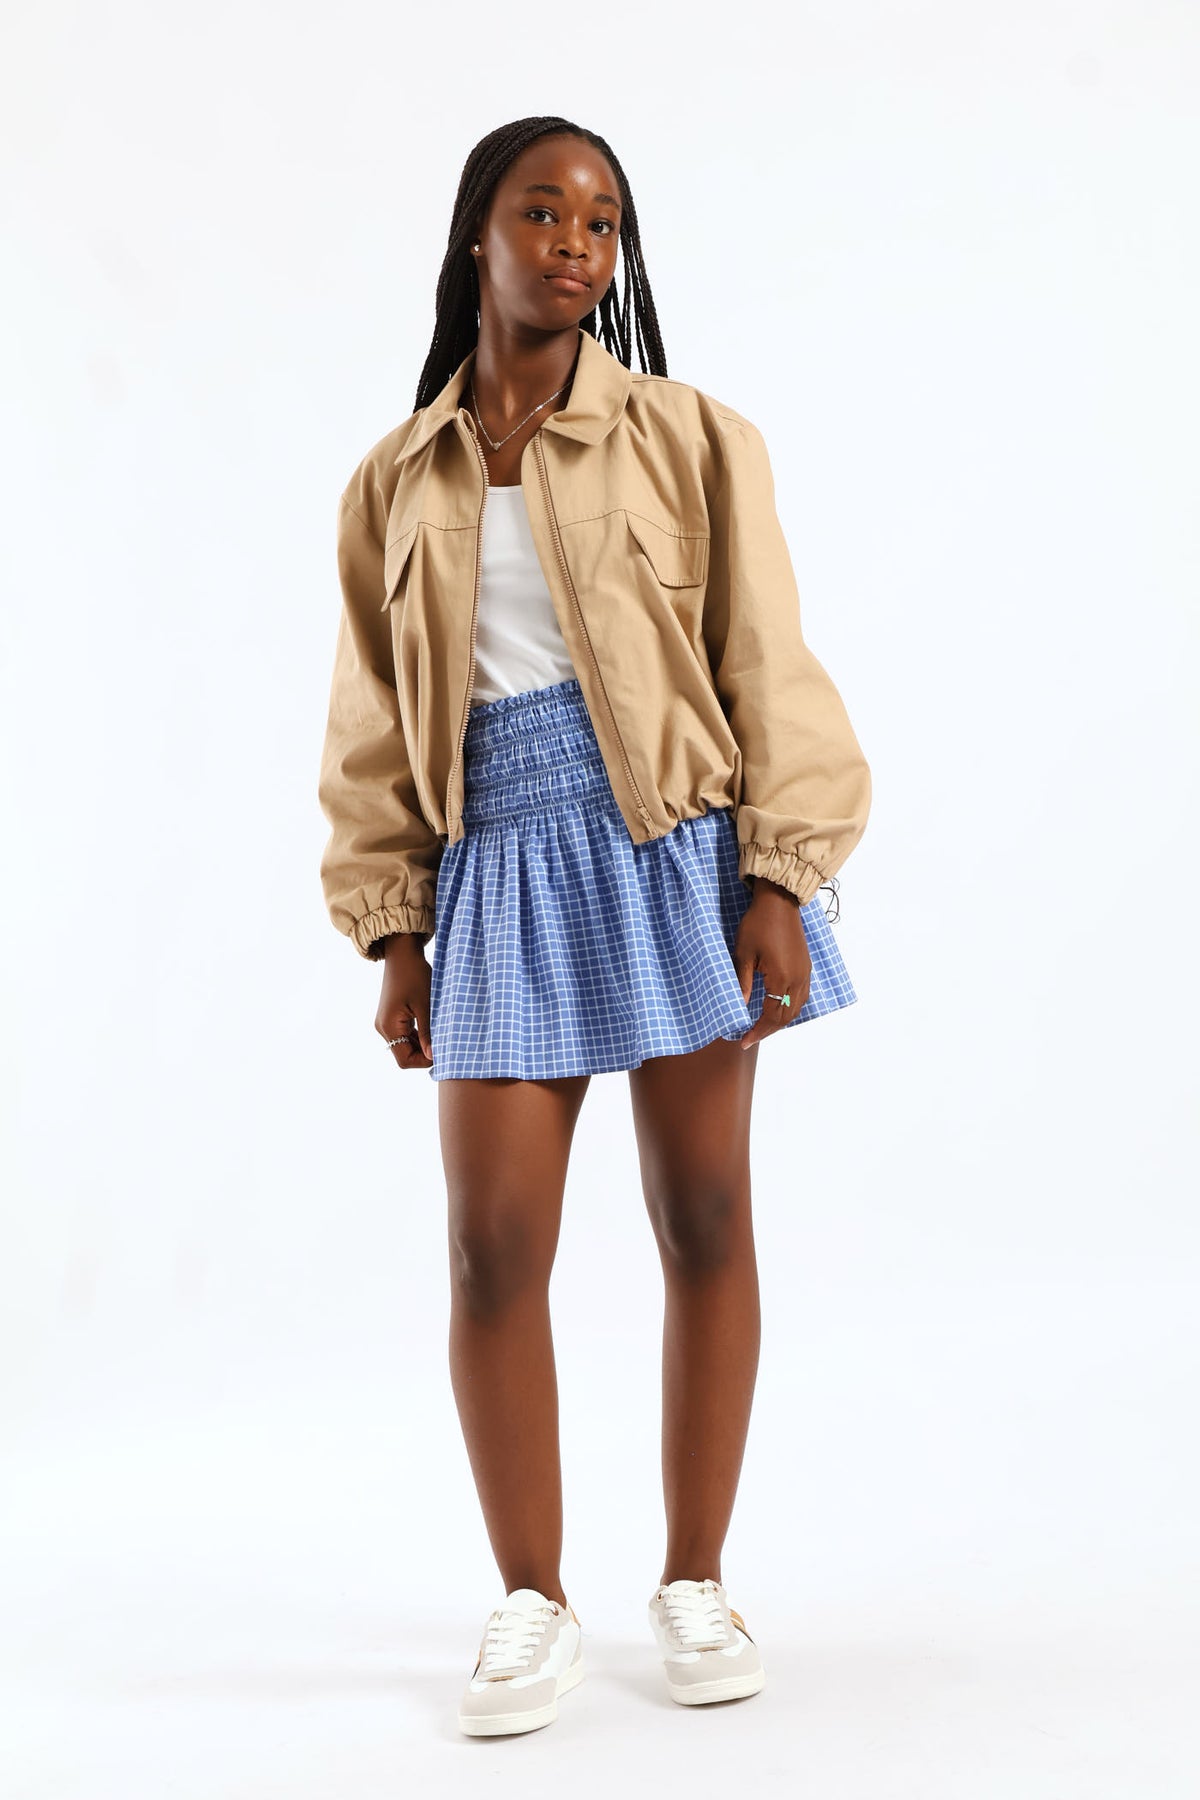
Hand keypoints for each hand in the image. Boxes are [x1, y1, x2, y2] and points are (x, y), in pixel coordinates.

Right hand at [375, 935, 433, 1069]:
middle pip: (403, 1054)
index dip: (424, 1061)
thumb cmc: (414, 975)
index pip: (405, 1059)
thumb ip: (428, 1033)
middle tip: (444, 1043)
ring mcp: (385, 1022)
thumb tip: (433, 1056)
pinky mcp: (390, 1016)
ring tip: (439, 1032)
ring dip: (421, 1044)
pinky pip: (403, 1034)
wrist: (402, 953)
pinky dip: (416, 1035)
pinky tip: (430, 1026)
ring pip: (404, 1045)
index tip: (442, 1052)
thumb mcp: (425, 1005)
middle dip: (423, 1053)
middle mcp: (383, 1027)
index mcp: (389, 1026)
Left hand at [733, 880, 810, 1048]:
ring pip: (796, 1008)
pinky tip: (777, 1009)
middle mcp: (798, 979)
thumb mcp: (744, 955)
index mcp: (782, 978)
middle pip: (786, 1016)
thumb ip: (743, 983)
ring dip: (780, 1021)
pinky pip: (801, 997)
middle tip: (750, 1038)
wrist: (779, 901)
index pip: (771, 1015)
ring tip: (762, 1027)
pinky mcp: (806, 966)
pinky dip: (789, 1009)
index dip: (758, 1031)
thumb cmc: (758, 925)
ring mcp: (804, 973)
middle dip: (768, 1030)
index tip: (744, 1041)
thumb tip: (739, 1008)